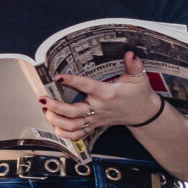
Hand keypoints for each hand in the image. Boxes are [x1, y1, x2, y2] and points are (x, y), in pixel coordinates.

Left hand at [45, 51, 165, 141]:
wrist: (144, 114)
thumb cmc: (139, 94)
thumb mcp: (139, 78)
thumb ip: (134, 65)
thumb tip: (130, 52)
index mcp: (107, 94)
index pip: (87, 86)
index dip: (72, 81)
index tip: (58, 76)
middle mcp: (99, 108)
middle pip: (74, 112)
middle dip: (56, 107)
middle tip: (43, 99)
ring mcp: (95, 119)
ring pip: (73, 126)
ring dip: (56, 120)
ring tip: (46, 111)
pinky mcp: (94, 126)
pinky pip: (77, 135)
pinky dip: (64, 133)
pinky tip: (54, 125)